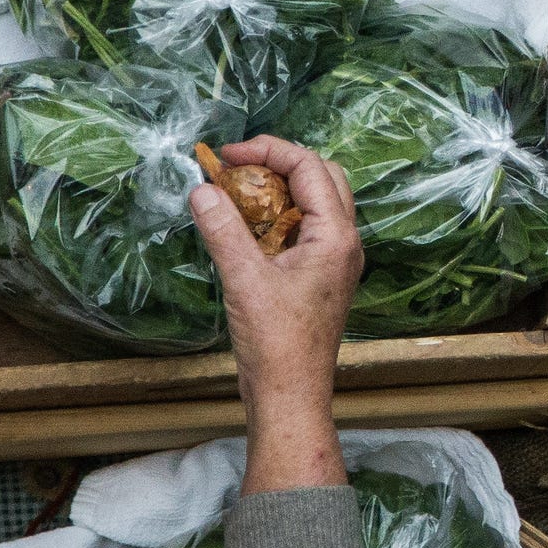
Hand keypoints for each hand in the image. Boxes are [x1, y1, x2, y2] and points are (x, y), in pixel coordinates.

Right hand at [189, 136, 362, 492]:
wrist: (291, 396)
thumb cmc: (275, 343)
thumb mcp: (243, 279)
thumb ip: (223, 229)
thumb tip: (202, 190)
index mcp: (336, 236)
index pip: (309, 167)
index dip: (268, 151)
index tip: (228, 156)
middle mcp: (345, 243)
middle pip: (322, 177)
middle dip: (280, 163)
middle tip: (238, 167)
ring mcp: (337, 261)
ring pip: (316, 203)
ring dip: (280, 190)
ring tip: (239, 193)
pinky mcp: (323, 278)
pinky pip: (306, 230)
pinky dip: (279, 217)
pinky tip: (247, 228)